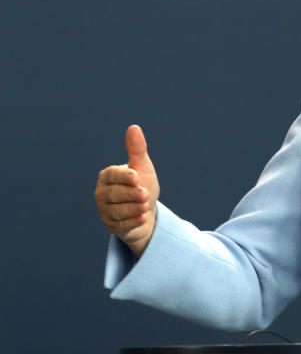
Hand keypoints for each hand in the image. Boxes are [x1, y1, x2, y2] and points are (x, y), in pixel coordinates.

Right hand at [94, 125, 159, 255]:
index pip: (112, 175)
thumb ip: (137, 150)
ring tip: (146, 206)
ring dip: (133, 208)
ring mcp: (105, 210)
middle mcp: (102, 193)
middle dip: (131, 194)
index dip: (124, 176)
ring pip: (117, 211)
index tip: (137, 176)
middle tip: (145, 194)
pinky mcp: (111, 226)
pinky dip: (132, 222)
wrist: (146, 210)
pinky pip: (121, 225)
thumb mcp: (142, 168)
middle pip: (114, 194)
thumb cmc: (142, 185)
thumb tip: (133, 127)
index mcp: (107, 176)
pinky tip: (142, 218)